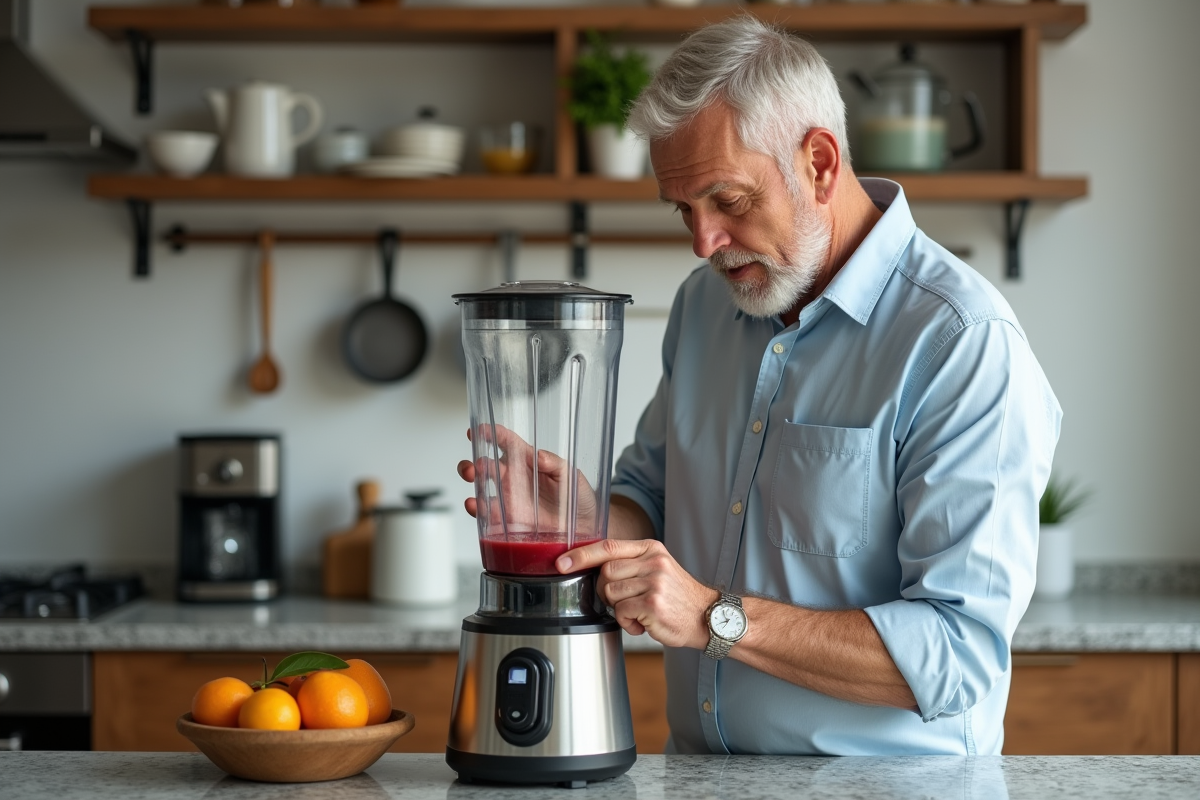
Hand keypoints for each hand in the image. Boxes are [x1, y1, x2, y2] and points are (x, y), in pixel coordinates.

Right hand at [456, 426, 598, 535]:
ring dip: (473, 481)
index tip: (479, 429)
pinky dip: (476, 509)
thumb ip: (555, 464)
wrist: (582, 528)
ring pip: (481, 488)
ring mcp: (508, 499)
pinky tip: (475, 505)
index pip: (506, 443)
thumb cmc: (578, 497)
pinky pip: (486, 514)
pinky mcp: (507, 520)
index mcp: (527, 462)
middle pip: (486, 465)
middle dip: (476, 462)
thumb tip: (539, 456)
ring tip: (473, 479)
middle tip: (476, 464)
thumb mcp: (571, 475)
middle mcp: (513, 479)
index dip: (492, 434)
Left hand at [557, 539, 717, 648]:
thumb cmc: (678, 598)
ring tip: (639, 613)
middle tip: (625, 602)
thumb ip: (630, 564)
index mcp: (651, 549)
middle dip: (606, 591)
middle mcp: (653, 562)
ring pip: (610, 593)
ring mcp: (654, 582)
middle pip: (605, 572)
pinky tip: (644, 624)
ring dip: (619, 609)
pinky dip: (628, 623)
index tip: (562, 563)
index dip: (581, 555)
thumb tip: (593, 569)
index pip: (608, 546)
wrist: (709, 618)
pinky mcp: (653, 603)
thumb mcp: (658, 569)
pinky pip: (621, 612)